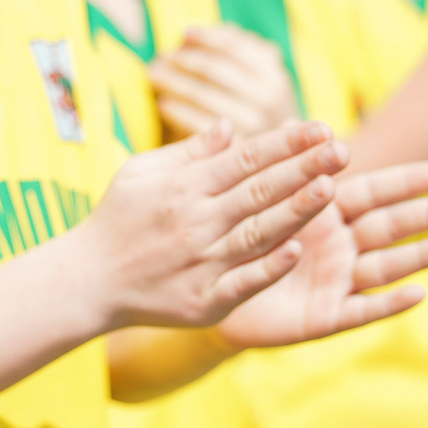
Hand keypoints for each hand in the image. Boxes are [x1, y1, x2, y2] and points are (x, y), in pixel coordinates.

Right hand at [80, 118, 353, 330]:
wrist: (86, 282)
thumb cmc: (117, 219)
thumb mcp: (140, 172)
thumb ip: (188, 151)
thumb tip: (231, 125)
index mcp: (184, 186)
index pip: (245, 158)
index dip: (285, 142)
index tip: (320, 127)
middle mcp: (196, 221)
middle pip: (258, 190)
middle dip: (303, 168)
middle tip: (342, 148)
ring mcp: (201, 263)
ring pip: (257, 233)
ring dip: (295, 211)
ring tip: (331, 189)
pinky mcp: (202, 301)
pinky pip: (241, 283)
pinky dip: (267, 269)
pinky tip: (296, 251)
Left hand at [150, 23, 300, 139]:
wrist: (279, 164)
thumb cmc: (259, 114)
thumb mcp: (262, 81)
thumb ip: (237, 52)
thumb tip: (189, 34)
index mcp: (276, 75)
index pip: (233, 46)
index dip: (206, 37)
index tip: (184, 34)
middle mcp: (268, 99)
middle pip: (212, 68)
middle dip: (182, 59)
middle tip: (160, 58)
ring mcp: (252, 126)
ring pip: (200, 93)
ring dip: (172, 80)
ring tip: (154, 74)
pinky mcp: (232, 150)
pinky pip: (194, 122)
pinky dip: (175, 110)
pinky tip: (163, 104)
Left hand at [216, 161, 427, 348]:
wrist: (206, 294)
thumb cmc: (233, 241)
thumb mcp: (249, 201)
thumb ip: (267, 166)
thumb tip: (281, 122)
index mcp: (325, 211)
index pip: (374, 191)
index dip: (409, 182)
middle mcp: (338, 246)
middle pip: (391, 226)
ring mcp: (335, 282)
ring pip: (386, 266)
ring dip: (423, 256)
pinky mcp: (323, 317)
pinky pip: (361, 310)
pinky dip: (389, 304)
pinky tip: (419, 294)